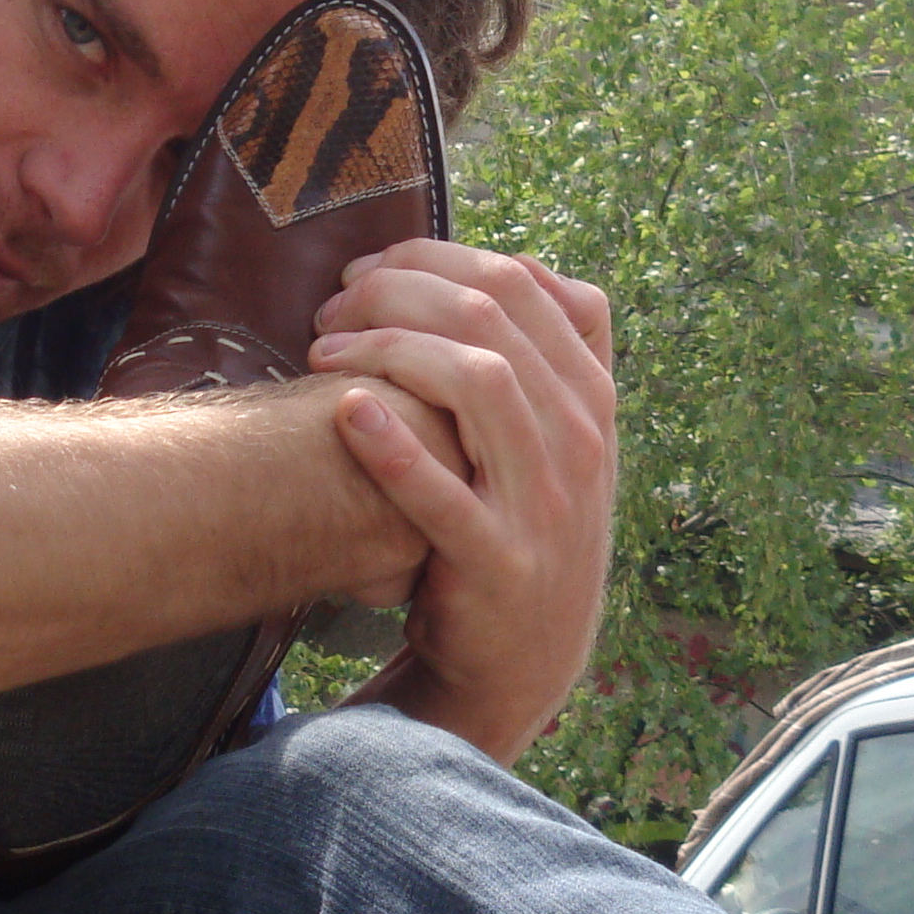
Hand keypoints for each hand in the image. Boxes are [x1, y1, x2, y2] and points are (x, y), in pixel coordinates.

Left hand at [304, 240, 615, 760]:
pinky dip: (393, 448)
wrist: (525, 657)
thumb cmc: (520, 527)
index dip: (433, 256)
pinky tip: (345, 412)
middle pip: (490, 315)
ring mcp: (545, 502)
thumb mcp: (559, 442)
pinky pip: (444, 495)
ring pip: (479, 381)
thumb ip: (546, 360)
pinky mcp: (497, 562)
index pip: (520, 280)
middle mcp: (581, 439)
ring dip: (386, 349)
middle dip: (395, 292)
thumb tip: (495, 268)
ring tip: (321, 354)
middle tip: (331, 310)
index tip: (368, 270)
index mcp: (592, 395)